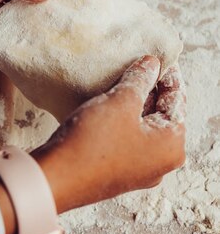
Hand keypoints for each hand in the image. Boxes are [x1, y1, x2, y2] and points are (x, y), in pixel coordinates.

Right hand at [33, 55, 185, 214]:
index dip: (167, 74)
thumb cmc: (94, 141)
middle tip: (136, 64)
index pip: (177, 100)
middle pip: (162, 115)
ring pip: (142, 127)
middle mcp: (161, 162)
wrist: (56, 178)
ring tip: (119, 81)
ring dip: (133, 104)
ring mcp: (139, 171)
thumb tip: (152, 65)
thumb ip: (140, 79)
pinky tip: (107, 105)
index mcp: (173, 146)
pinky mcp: (118, 172)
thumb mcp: (121, 102)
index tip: (157, 55)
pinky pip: (127, 139)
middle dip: (149, 89)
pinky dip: (121, 121)